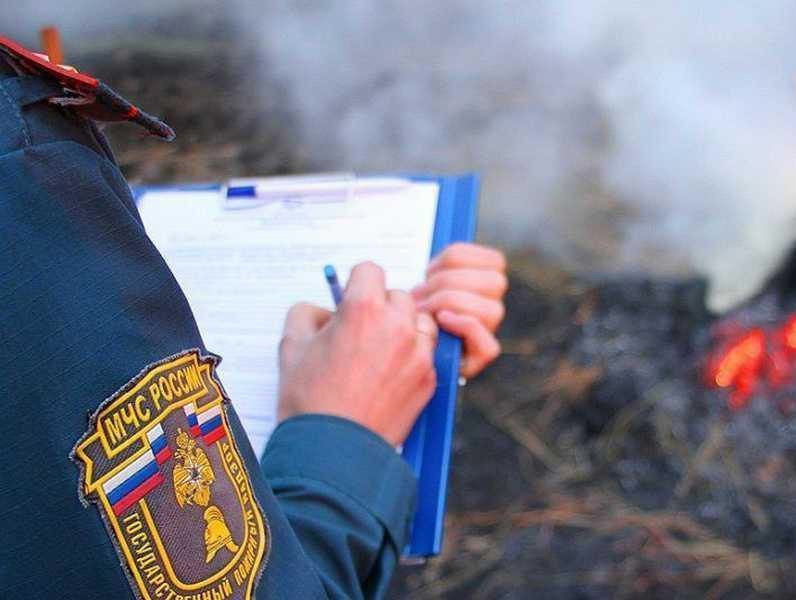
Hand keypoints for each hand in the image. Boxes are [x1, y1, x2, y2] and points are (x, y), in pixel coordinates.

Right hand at [277, 262, 438, 445]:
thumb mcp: (291, 346)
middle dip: (381, 307)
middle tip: (362, 331)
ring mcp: (418, 353)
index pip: (370, 270)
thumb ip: (306, 313)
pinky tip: (389, 376)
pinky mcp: (429, 379)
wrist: (333, 451)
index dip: (356, 283)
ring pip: (419, 322)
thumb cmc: (309, 401)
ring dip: (404, 329)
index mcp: (363, 309)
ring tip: (380, 352)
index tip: (350, 299)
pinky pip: (427, 353)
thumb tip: (324, 311)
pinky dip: (413, 358)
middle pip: (398, 295)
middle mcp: (397, 325)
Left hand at [411, 243, 506, 377]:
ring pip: (491, 310)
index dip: (456, 258)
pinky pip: (489, 345)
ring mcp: (488, 331)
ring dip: (449, 305)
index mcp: (484, 282)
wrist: (396, 352)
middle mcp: (492, 306)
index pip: (495, 260)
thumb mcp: (420, 282)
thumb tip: (436, 244)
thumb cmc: (407, 312)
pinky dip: (464, 327)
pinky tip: (441, 321)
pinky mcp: (480, 357)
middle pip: (493, 282)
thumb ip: (434, 266)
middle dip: (448, 283)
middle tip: (420, 294)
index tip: (428, 270)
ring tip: (422, 310)